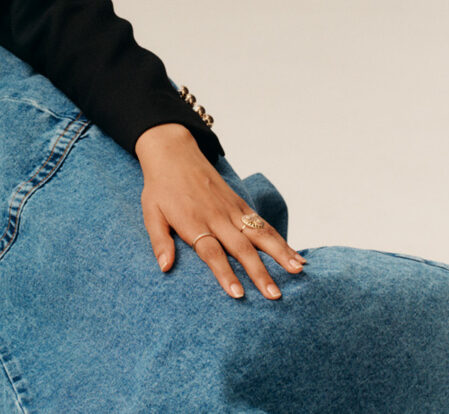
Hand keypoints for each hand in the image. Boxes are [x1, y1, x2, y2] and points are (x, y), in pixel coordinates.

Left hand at [136, 123, 304, 299]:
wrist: (174, 154)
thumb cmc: (161, 188)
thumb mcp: (151, 213)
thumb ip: (159, 241)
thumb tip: (165, 267)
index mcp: (194, 222)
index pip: (212, 252)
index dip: (225, 273)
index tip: (238, 294)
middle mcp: (217, 217)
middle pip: (242, 248)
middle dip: (259, 272)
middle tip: (274, 295)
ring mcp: (232, 210)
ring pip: (260, 234)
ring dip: (280, 254)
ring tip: (297, 271)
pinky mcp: (240, 204)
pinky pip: (263, 224)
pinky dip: (280, 240)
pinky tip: (295, 255)